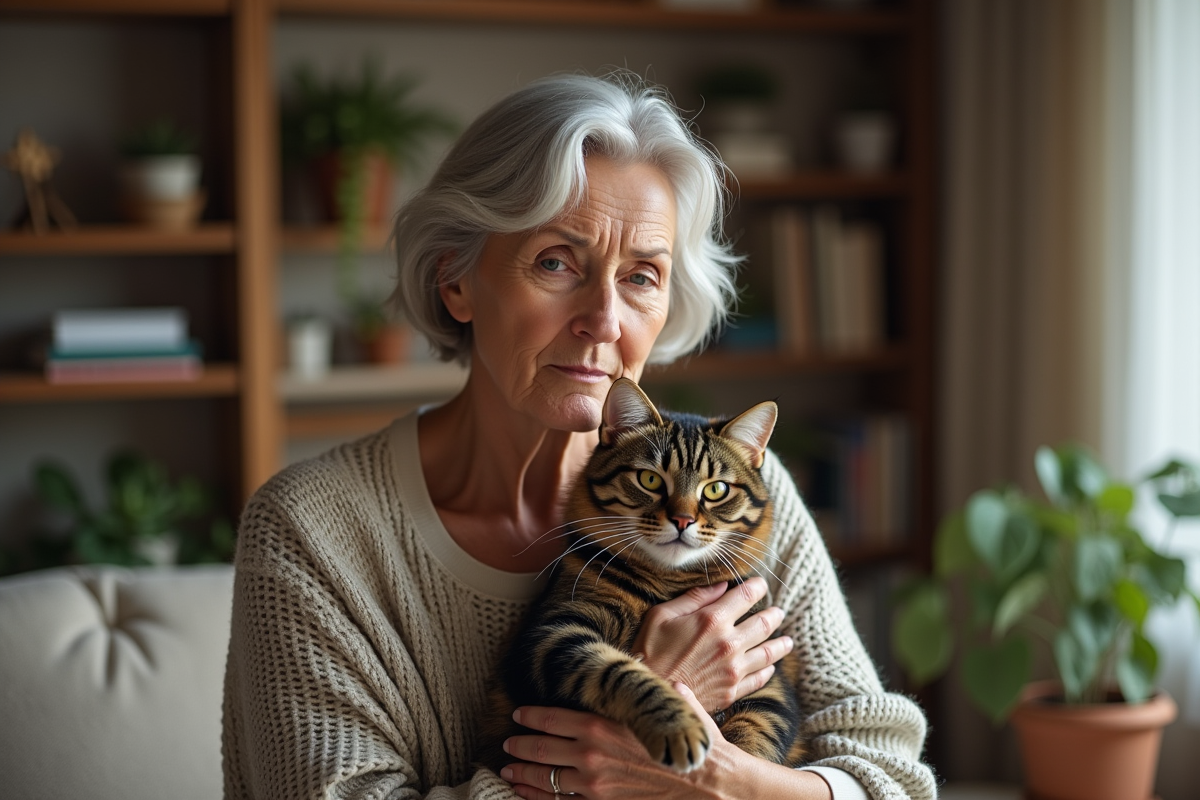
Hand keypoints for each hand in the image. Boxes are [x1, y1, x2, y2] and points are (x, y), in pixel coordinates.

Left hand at [500, 688, 724, 799]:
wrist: (708, 786)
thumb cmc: (688, 744)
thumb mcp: (666, 705)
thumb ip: (651, 687)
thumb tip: (647, 666)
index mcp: (602, 725)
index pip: (552, 718)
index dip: (530, 716)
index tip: (518, 713)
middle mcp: (591, 755)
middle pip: (541, 749)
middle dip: (519, 745)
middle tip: (507, 742)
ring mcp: (594, 785)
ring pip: (545, 779)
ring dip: (523, 774)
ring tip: (509, 770)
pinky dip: (538, 799)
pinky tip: (527, 795)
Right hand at [630, 577, 792, 713]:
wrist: (649, 696)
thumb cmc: (650, 651)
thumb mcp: (662, 615)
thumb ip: (694, 598)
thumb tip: (721, 586)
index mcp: (712, 620)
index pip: (746, 596)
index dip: (757, 587)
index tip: (761, 584)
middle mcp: (729, 643)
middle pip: (764, 624)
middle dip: (774, 614)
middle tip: (778, 612)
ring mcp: (733, 669)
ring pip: (768, 653)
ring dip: (781, 644)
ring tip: (788, 640)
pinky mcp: (731, 691)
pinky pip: (758, 679)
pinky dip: (768, 671)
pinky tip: (770, 667)